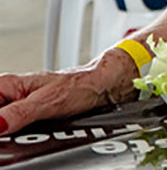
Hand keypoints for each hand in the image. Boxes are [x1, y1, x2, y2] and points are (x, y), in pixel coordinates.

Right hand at [0, 52, 136, 134]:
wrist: (100, 86)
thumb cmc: (78, 86)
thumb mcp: (47, 102)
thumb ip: (19, 114)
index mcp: (5, 85)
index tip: (2, 131)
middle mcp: (7, 94)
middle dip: (1, 131)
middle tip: (12, 135)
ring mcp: (14, 105)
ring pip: (1, 123)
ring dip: (6, 134)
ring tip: (22, 134)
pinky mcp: (23, 114)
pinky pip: (9, 127)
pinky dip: (13, 135)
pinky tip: (21, 137)